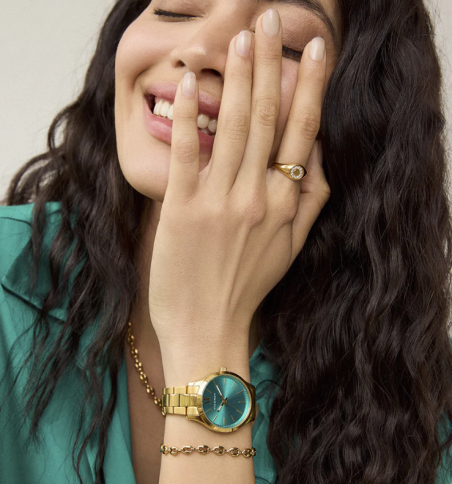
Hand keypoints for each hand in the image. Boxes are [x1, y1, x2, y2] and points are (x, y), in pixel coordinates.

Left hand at [149, 9, 329, 349]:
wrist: (208, 328)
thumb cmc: (248, 287)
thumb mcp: (293, 248)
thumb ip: (311, 200)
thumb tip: (318, 153)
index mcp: (285, 202)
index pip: (302, 131)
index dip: (309, 85)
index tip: (316, 49)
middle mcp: (257, 195)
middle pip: (266, 117)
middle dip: (268, 63)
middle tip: (267, 19)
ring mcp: (219, 201)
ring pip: (232, 126)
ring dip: (235, 76)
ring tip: (240, 36)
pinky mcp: (182, 209)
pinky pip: (187, 153)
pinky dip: (186, 116)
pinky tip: (185, 83)